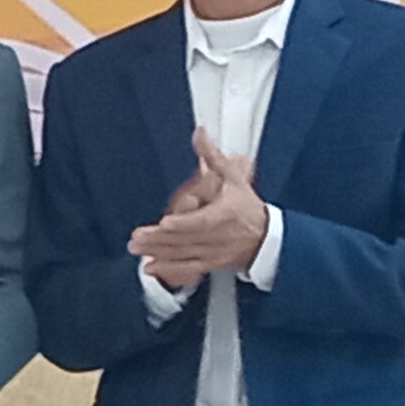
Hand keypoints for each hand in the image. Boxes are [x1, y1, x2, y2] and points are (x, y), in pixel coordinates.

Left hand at [129, 133, 265, 283]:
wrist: (267, 239)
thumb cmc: (248, 209)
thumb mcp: (234, 178)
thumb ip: (213, 157)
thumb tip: (200, 135)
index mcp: (223, 215)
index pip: (201, 221)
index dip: (183, 223)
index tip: (165, 223)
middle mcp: (215, 237)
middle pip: (184, 240)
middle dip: (159, 240)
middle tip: (137, 237)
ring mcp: (211, 253)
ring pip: (182, 255)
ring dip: (159, 253)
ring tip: (138, 249)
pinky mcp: (208, 263)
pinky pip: (187, 269)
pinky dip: (169, 270)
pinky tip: (151, 268)